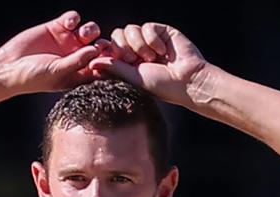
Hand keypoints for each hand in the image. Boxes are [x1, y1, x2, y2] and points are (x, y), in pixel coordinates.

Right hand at [0, 10, 102, 93]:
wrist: (9, 66)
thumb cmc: (34, 77)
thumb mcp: (58, 72)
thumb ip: (78, 61)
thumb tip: (97, 50)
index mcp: (81, 72)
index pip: (103, 65)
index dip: (110, 60)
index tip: (112, 58)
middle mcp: (77, 56)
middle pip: (100, 46)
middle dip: (103, 44)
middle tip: (100, 44)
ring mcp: (68, 41)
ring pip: (90, 31)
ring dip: (90, 30)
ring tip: (82, 34)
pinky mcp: (56, 27)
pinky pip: (73, 18)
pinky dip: (74, 18)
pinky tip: (68, 23)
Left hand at [89, 23, 211, 106]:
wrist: (187, 80)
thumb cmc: (162, 85)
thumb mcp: (133, 78)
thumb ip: (113, 67)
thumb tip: (92, 63)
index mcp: (129, 63)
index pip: (110, 48)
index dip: (108, 50)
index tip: (109, 56)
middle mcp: (137, 50)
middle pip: (117, 35)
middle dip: (122, 47)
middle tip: (133, 60)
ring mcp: (149, 40)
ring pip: (130, 29)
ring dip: (139, 44)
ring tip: (151, 58)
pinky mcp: (162, 31)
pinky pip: (147, 27)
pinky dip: (152, 39)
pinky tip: (162, 51)